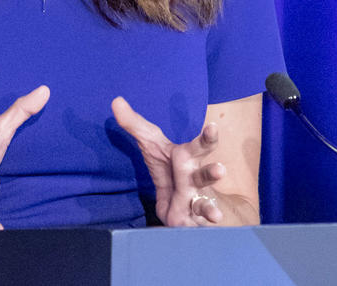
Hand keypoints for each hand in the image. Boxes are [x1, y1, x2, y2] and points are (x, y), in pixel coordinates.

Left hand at [111, 96, 224, 226]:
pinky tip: (201, 236)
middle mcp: (196, 179)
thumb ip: (135, 125)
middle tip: (220, 169)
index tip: (213, 126)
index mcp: (187, 158)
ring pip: (204, 203)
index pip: (198, 145)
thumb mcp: (153, 145)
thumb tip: (116, 100)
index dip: (207, 137)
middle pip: (205, 175)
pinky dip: (196, 231)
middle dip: (212, 172)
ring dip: (209, 208)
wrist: (193, 200)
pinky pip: (194, 227)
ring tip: (215, 215)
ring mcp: (197, 201)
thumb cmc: (171, 169)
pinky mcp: (191, 222)